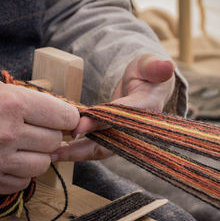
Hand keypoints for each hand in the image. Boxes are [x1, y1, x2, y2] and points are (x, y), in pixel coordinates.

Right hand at [0, 76, 78, 193]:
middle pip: (54, 142)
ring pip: (42, 165)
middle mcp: (7, 132)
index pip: (65, 117)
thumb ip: (29, 102)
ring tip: (20, 146)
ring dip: (37, 156)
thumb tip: (60, 117)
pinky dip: (20, 173)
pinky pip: (21, 183)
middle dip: (49, 136)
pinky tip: (6, 160)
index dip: (67, 119)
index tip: (62, 121)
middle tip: (34, 131)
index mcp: (12, 102)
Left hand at [51, 53, 174, 160]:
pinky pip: (96, 147)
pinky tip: (58, 152)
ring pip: (100, 149)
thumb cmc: (147, 74)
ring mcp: (124, 136)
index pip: (121, 117)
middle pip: (109, 141)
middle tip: (57, 150)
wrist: (149, 87)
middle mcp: (136, 128)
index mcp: (146, 108)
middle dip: (83, 147)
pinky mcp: (114, 138)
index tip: (78, 127)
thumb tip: (167, 65)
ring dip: (77, 153)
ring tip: (52, 154)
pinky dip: (78, 151)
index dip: (100, 122)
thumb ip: (155, 66)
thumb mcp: (150, 65)